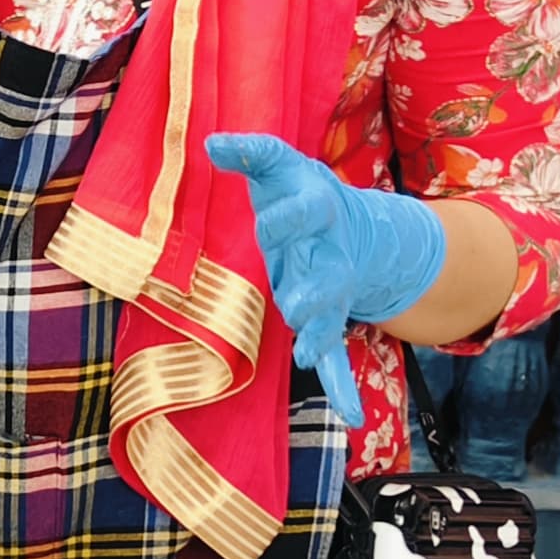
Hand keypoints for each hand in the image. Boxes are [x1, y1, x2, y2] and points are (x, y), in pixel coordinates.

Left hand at [203, 133, 448, 404]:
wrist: (349, 223)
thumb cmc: (298, 191)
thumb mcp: (279, 164)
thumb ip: (249, 152)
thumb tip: (210, 142)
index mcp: (319, 211)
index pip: (303, 214)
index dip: (284, 219)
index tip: (264, 225)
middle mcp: (330, 254)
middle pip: (326, 275)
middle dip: (311, 292)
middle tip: (291, 308)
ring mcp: (332, 289)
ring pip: (330, 316)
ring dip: (319, 335)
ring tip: (304, 357)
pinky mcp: (328, 316)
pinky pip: (336, 354)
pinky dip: (341, 385)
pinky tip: (348, 416)